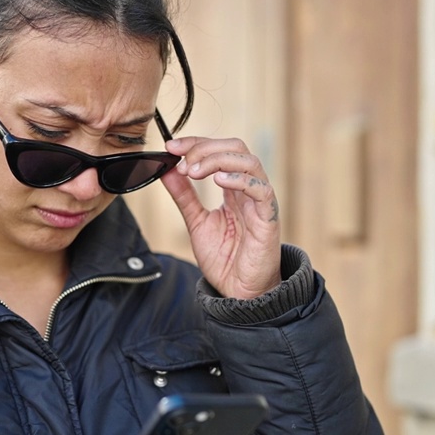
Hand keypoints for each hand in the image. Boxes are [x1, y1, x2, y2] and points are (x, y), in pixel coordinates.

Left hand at [161, 136, 281, 298]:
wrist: (239, 291)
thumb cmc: (225, 258)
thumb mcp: (196, 222)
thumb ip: (184, 196)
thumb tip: (166, 170)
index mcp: (233, 188)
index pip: (219, 150)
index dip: (196, 143)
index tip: (171, 147)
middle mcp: (248, 190)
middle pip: (235, 148)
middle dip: (205, 148)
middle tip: (182, 161)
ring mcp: (260, 202)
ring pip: (248, 162)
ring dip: (218, 160)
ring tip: (194, 172)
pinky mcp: (268, 218)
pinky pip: (261, 189)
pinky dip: (240, 179)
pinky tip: (219, 181)